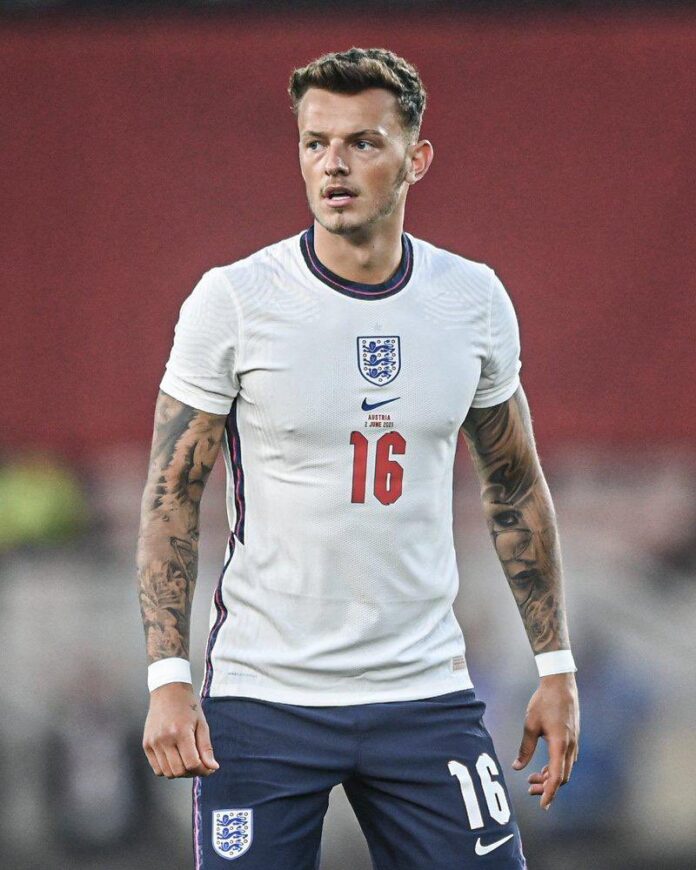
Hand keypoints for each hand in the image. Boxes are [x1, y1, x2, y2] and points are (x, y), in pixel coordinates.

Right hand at [142, 682, 218, 778]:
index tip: (208, 767)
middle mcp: (165, 739)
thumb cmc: (188, 705)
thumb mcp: (202, 723)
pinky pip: (157, 768)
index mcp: (181, 732)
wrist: (168, 691)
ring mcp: (153, 742)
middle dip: (192, 772)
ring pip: (167, 773)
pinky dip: (167, 769)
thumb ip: (206, 748)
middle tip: (198, 764)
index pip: (192, 763)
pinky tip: (175, 759)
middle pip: (179, 771)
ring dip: (180, 772)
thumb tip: (212, 768)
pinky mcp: (146, 744)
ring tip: (187, 761)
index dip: (202, 770)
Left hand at [512, 672, 579, 809]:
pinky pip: (566, 760)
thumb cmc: (544, 702)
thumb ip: (525, 748)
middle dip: (546, 787)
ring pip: (565, 769)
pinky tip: (543, 767)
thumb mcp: (530, 725)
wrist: (560, 683)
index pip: (556, 777)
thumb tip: (517, 767)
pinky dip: (555, 768)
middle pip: (561, 777)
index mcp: (560, 745)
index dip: (549, 793)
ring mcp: (574, 742)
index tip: (543, 805)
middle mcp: (571, 747)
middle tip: (529, 789)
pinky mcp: (573, 738)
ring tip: (533, 779)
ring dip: (550, 777)